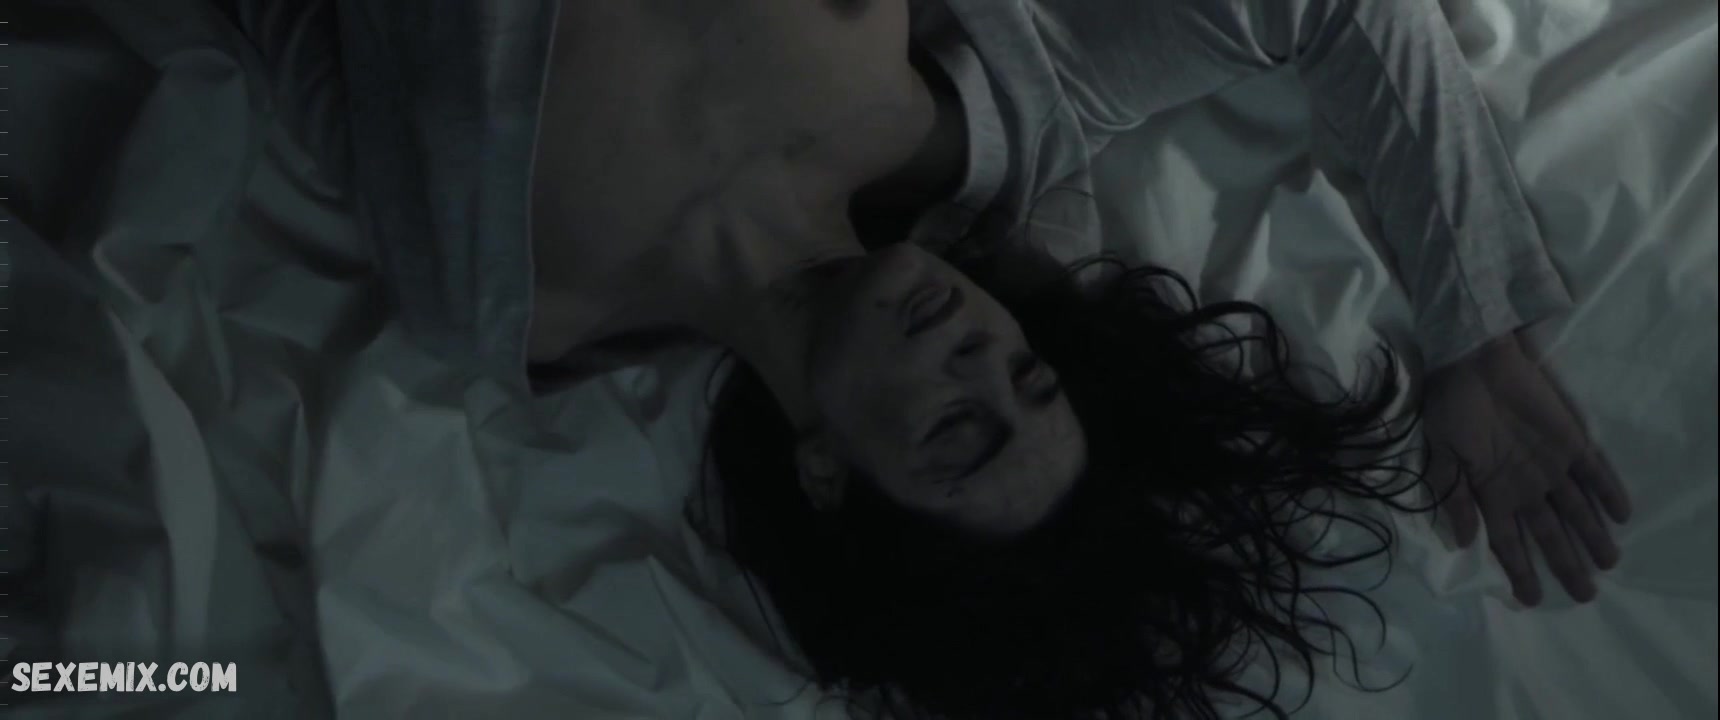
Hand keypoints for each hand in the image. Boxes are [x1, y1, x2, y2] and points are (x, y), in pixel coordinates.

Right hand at [1421, 332, 1632, 605]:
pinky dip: (1608, 492)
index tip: (1532, 599)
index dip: (1519, 571)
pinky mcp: (1571, 441)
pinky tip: (1621, 515)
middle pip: (1550, 534)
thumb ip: (1454, 499)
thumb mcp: (1440, 458)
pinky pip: (1596, 471)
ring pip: (1578, 509)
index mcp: (1491, 493)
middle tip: (1585, 595)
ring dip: (1593, 535)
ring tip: (1609, 563)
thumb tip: (1465, 544)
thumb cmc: (1450, 408)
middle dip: (1567, 564)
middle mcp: (1524, 485)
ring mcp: (1550, 465)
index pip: (1508, 542)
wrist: (1471, 360)